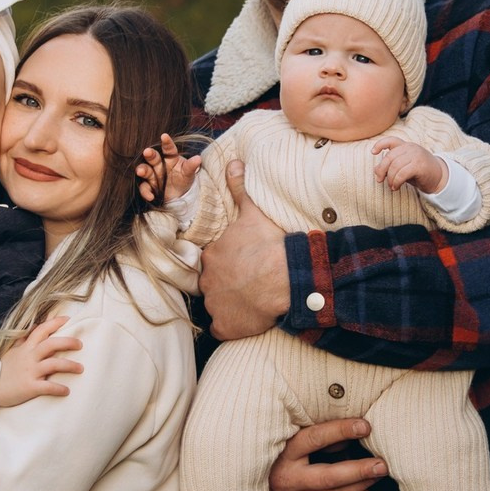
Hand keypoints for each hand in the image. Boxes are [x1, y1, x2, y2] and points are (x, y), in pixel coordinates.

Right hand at [0, 316, 82, 406]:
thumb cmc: (2, 370)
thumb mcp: (12, 351)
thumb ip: (24, 340)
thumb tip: (33, 327)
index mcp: (26, 348)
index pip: (41, 330)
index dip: (54, 323)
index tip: (67, 319)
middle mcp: (29, 357)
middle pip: (52, 344)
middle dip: (68, 342)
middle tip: (80, 344)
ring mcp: (30, 372)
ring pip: (54, 364)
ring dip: (70, 365)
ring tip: (80, 368)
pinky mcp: (30, 387)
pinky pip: (48, 387)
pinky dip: (58, 389)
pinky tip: (66, 391)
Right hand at [137, 133, 201, 203]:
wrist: (181, 195)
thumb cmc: (184, 179)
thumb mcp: (189, 173)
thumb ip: (191, 166)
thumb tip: (198, 158)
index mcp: (170, 158)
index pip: (168, 149)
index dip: (166, 143)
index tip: (164, 136)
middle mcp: (159, 164)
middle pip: (153, 157)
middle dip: (150, 154)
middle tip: (147, 152)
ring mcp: (153, 175)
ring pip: (145, 170)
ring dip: (142, 170)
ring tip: (140, 171)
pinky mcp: (149, 186)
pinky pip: (145, 188)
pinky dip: (146, 192)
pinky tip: (151, 196)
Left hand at [199, 159, 288, 340]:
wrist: (282, 278)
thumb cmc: (267, 245)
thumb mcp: (253, 213)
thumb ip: (240, 189)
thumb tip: (232, 162)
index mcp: (212, 255)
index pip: (215, 261)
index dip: (230, 263)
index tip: (246, 264)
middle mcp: (207, 281)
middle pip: (213, 284)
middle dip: (227, 284)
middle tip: (249, 283)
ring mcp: (215, 305)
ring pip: (217, 306)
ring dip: (230, 305)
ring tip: (251, 302)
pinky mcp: (225, 326)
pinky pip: (223, 328)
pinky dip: (232, 326)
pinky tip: (246, 320)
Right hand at [268, 418, 387, 490]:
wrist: (244, 484)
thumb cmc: (275, 453)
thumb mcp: (289, 437)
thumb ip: (318, 435)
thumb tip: (350, 435)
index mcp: (284, 453)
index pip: (315, 439)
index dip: (341, 430)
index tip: (365, 425)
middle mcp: (287, 479)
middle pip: (329, 477)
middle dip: (359, 470)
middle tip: (382, 464)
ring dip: (360, 486)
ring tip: (378, 475)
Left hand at [371, 137, 447, 193]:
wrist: (439, 178)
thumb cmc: (419, 172)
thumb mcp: (403, 167)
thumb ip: (390, 166)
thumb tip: (376, 170)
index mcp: (406, 146)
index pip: (391, 140)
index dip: (380, 144)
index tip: (373, 152)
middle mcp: (411, 148)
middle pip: (389, 157)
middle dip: (381, 170)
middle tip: (380, 180)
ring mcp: (416, 155)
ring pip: (394, 166)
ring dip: (390, 179)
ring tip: (392, 186)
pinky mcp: (419, 165)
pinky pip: (402, 173)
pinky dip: (396, 182)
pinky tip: (396, 187)